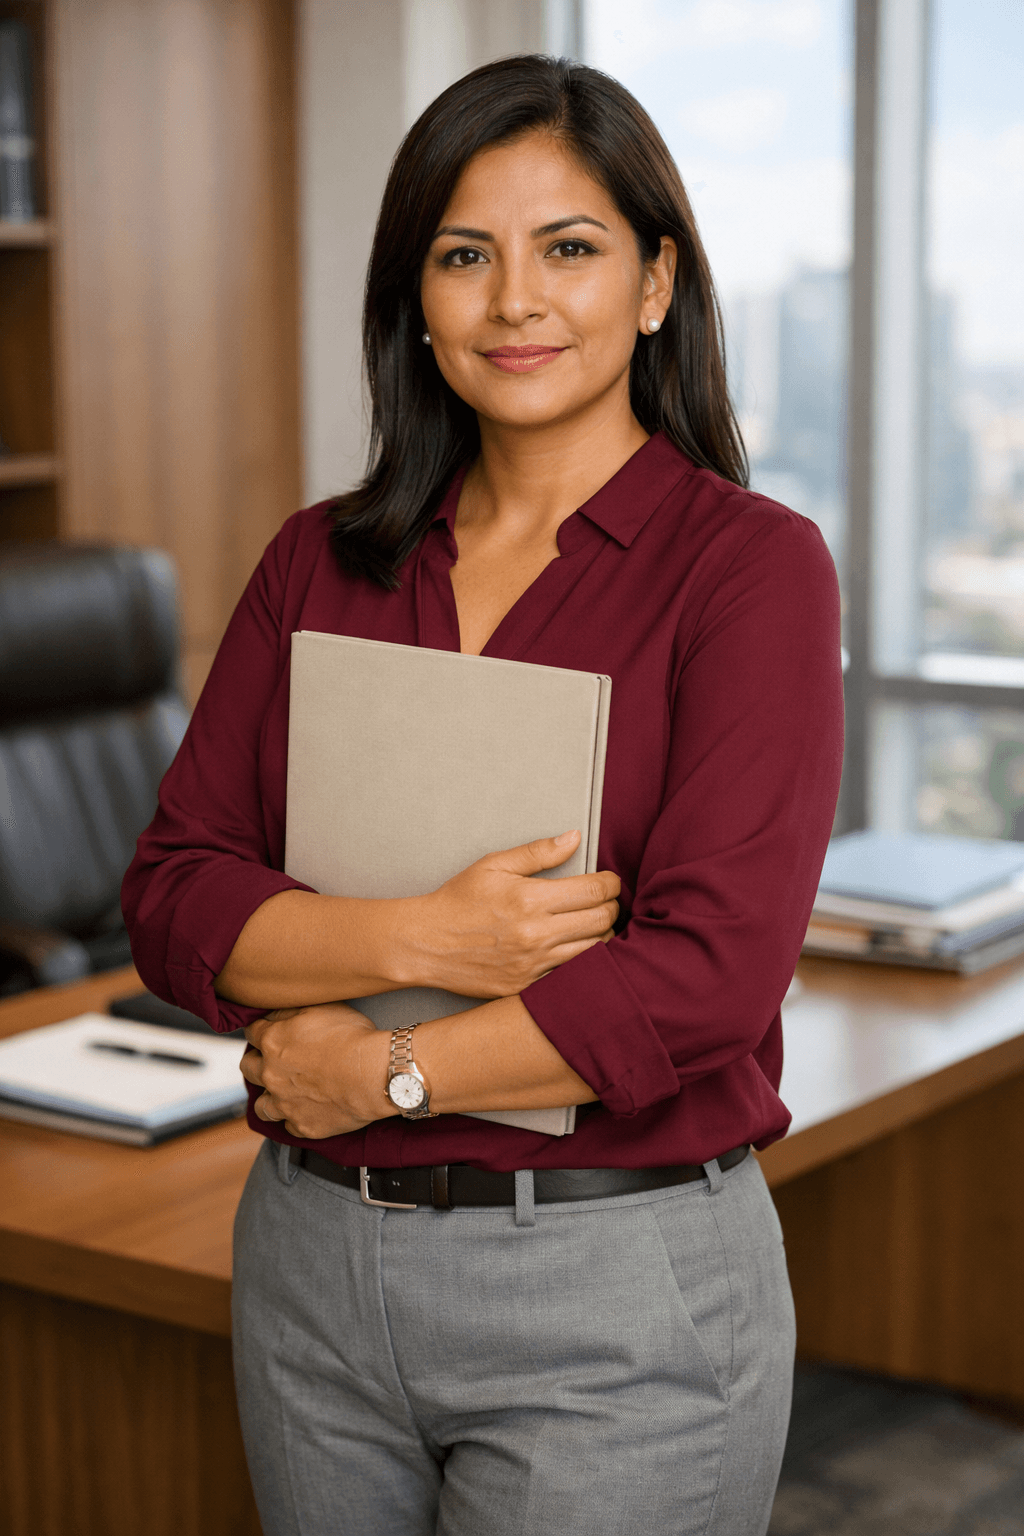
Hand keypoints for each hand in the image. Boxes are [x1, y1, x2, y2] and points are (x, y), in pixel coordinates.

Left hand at [240, 1003, 391, 1138]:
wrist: (374, 1075)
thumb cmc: (352, 1037)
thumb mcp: (321, 1008)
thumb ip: (289, 1010)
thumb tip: (271, 1012)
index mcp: (272, 1042)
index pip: (252, 1032)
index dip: (260, 1029)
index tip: (268, 1030)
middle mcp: (271, 1075)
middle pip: (248, 1068)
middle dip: (256, 1061)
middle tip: (272, 1059)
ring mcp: (285, 1104)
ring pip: (262, 1106)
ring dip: (269, 1097)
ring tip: (282, 1092)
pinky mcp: (304, 1126)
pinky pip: (290, 1126)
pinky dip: (296, 1119)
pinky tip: (307, 1111)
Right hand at [403, 830, 619, 998]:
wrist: (426, 944)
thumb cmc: (458, 900)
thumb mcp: (493, 865)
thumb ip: (538, 852)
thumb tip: (574, 837)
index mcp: (530, 899)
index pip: (595, 890)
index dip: (611, 883)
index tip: (610, 881)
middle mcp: (536, 934)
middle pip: (602, 920)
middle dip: (612, 907)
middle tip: (606, 901)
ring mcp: (533, 964)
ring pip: (594, 951)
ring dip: (602, 935)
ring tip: (594, 924)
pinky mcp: (527, 986)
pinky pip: (571, 975)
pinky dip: (582, 962)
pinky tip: (575, 949)